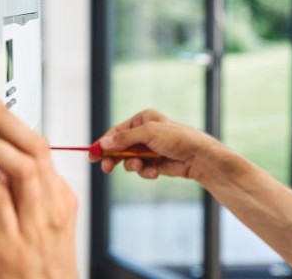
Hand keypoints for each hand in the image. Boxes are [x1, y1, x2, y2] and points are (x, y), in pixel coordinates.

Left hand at [0, 89, 77, 278]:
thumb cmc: (47, 262)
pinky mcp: (12, 239)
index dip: (16, 122)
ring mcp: (34, 221)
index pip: (41, 149)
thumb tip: (4, 163)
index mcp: (61, 196)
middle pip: (35, 149)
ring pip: (21, 168)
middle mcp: (52, 204)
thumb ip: (30, 191)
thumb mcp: (48, 220)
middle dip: (6, 119)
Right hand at [91, 109, 228, 182]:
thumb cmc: (177, 139)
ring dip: (133, 166)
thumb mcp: (149, 133)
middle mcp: (145, 133)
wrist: (198, 157)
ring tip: (141, 166)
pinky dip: (146, 172)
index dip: (103, 143)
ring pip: (129, 160)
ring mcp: (150, 149)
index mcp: (143, 119)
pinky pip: (142, 169)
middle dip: (114, 158)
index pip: (117, 131)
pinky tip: (156, 171)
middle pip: (120, 147)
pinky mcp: (155, 163)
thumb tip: (104, 142)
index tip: (93, 155)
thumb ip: (125, 138)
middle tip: (106, 168)